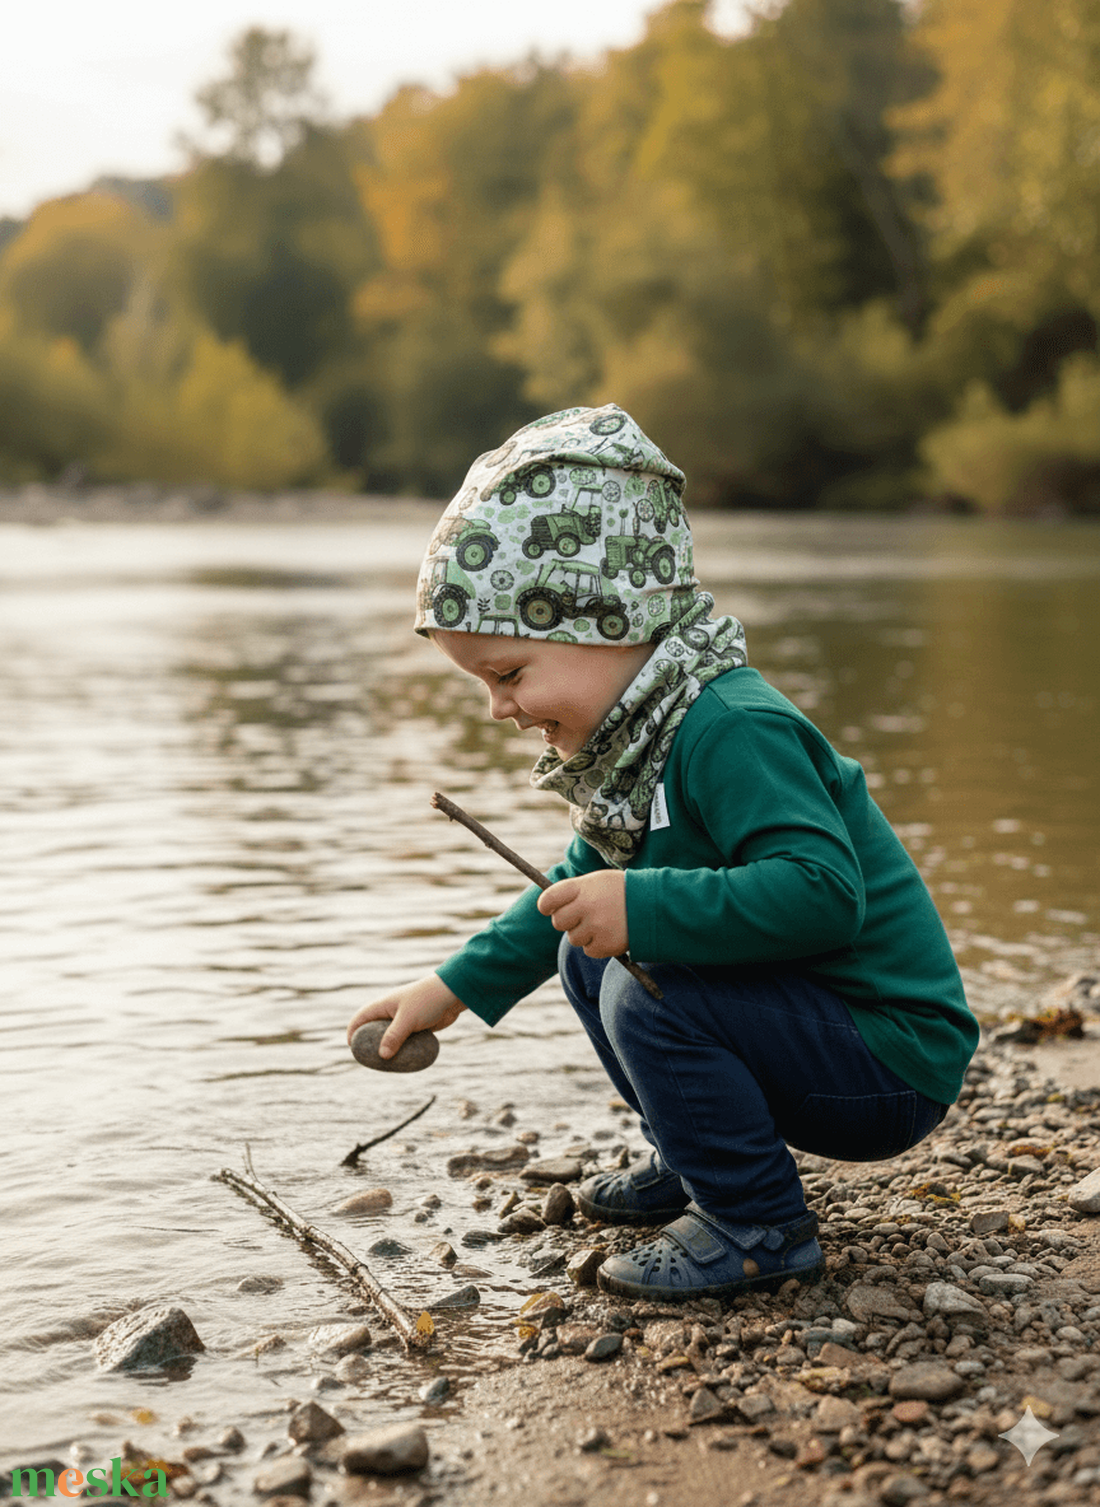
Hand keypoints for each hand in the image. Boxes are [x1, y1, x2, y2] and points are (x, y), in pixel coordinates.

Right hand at [346, 974, 466, 1059]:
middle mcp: (391, 1012)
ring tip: (386, 1064)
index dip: (353, 1032)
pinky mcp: (416, 1026)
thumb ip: (394, 1036)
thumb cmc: (427, 1000)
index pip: (360, 1018)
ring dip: (388, 1048)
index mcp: (383, 1005)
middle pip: (373, 1030)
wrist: (452, 993)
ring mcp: (404, 1019)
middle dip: (370, 1044)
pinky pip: (404, 1040)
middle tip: (370, 1061)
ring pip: (390, 1036)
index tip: (352, 1049)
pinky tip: (404, 1060)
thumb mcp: (408, 1019)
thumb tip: (382, 1056)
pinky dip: (402, 1048)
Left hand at [537, 870, 627, 957]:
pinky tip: (611, 933)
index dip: (546, 905)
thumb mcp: (598, 881)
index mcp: (583, 887)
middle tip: (582, 917)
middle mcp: (587, 906)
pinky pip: (589, 950)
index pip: (549, 899)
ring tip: (604, 922)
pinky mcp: (606, 945)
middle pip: (559, 922)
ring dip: (584, 934)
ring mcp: (596, 927)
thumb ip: (574, 891)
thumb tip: (550, 906)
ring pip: (574, 938)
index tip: (549, 908)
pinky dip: (597, 945)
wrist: (656, 905)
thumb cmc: (623, 890)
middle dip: (567, 921)